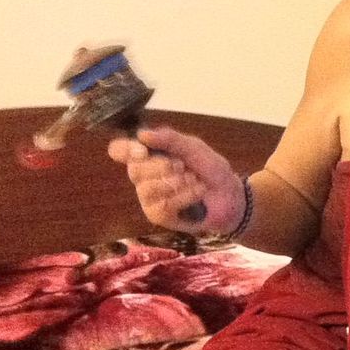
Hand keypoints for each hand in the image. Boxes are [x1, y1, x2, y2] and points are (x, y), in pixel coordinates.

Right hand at [108, 126, 241, 233]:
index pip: (119, 150)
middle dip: (162, 166)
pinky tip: (197, 192)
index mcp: (148, 156)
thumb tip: (142, 134)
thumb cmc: (209, 169)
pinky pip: (163, 205)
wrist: (230, 194)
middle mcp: (143, 177)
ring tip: (193, 180)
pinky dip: (185, 196)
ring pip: (147, 189)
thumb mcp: (194, 147)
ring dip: (176, 182)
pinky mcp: (158, 215)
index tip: (142, 151)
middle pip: (134, 170)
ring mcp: (149, 198)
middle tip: (182, 166)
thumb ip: (170, 139)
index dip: (125, 150)